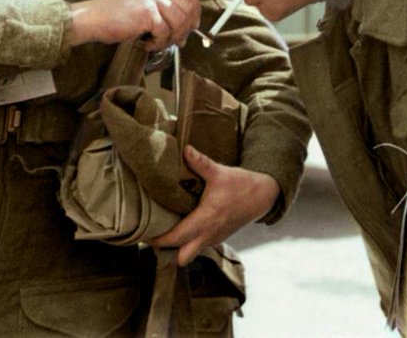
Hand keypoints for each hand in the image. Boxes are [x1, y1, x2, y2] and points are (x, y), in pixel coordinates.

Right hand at [68, 0, 199, 50]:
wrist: (93, 18)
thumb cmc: (116, 15)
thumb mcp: (143, 3)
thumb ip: (165, 10)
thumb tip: (189, 30)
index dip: (195, 8)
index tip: (193, 24)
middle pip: (187, 7)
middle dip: (185, 29)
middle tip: (175, 41)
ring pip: (179, 21)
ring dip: (171, 38)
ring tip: (157, 42)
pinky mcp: (147, 12)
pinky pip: (164, 32)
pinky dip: (158, 43)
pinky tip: (146, 44)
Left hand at [148, 146, 279, 265]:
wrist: (262, 195)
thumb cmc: (241, 184)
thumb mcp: (219, 172)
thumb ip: (200, 162)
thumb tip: (185, 149)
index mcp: (206, 219)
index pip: (177, 238)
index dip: (159, 239)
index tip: (144, 234)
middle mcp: (208, 234)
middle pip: (182, 257)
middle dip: (166, 251)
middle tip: (152, 236)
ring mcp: (214, 238)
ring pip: (190, 253)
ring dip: (177, 247)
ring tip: (163, 231)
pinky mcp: (218, 236)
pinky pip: (198, 246)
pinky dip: (188, 242)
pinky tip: (181, 226)